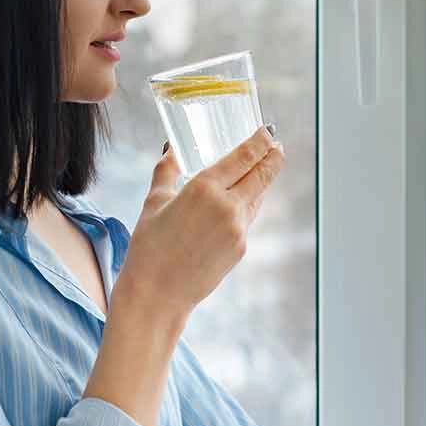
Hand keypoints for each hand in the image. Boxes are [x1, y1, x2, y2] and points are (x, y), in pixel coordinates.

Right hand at [116, 126, 284, 317]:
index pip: (244, 156)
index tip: (267, 131)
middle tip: (276, 145)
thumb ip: (166, 170)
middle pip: (263, 174)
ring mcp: (238, 229)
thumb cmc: (149, 246)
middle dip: (273, 156)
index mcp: (204, 188)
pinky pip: (248, 219)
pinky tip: (239, 202)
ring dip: (261, 182)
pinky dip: (246, 206)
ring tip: (260, 170)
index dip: (261, 141)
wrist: (158, 293)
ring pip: (257, 197)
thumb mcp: (154, 201)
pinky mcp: (241, 248)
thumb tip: (170, 148)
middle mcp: (227, 206)